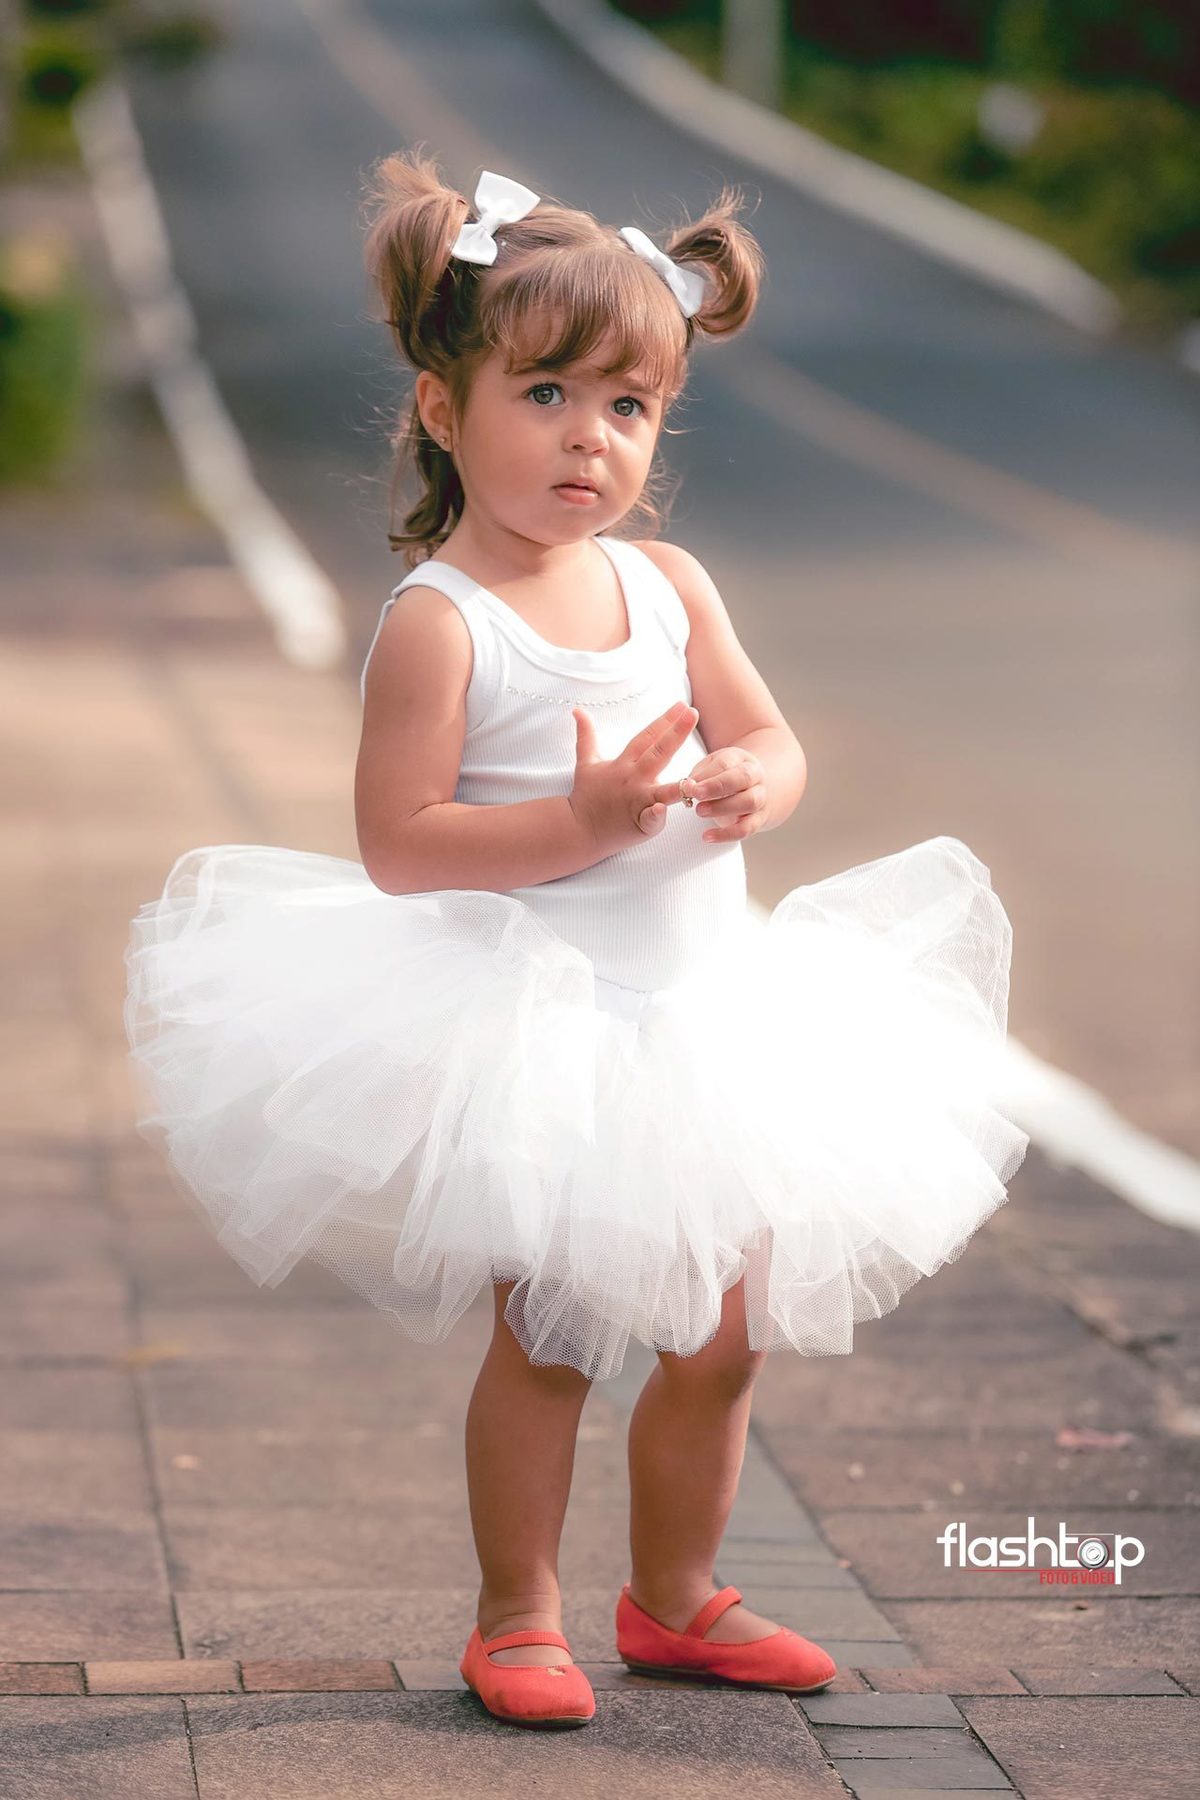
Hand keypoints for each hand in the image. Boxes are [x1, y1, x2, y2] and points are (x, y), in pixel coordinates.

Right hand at [569, 701, 699, 852]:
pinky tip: (660, 809)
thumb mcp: (586, 761)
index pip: (647, 737)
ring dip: (679, 786)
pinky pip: (649, 820)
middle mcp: (633, 779)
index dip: (664, 720)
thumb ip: (586, 735)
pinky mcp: (639, 824)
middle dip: (676, 733)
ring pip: (662, 792)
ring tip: (694, 779)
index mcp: (624, 764)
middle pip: (658, 753)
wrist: (577, 829)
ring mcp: (637, 801)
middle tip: (692, 713)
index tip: (681, 704)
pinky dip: (654, 816)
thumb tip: (577, 710)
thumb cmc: (586, 795)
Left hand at [680, 746, 767, 841]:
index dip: (706, 775)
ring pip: (749, 802)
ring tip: (699, 811)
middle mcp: (755, 776)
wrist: (752, 791)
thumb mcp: (709, 770)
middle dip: (717, 787)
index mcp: (740, 759)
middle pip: (743, 778)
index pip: (726, 764)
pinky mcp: (758, 820)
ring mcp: (760, 798)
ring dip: (722, 808)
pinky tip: (707, 836)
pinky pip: (746, 829)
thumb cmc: (724, 778)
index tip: (688, 785)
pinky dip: (727, 834)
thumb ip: (696, 778)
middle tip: (696, 795)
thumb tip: (684, 787)